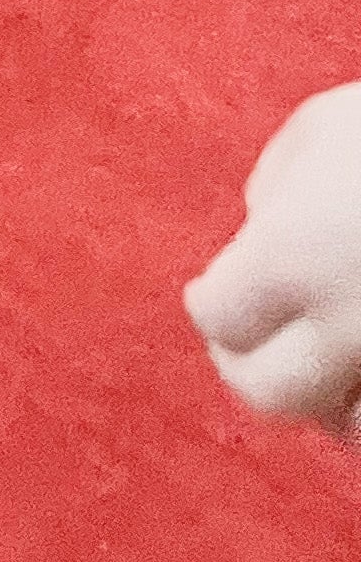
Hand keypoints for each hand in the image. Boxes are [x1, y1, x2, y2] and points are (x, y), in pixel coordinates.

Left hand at [186, 80, 360, 433]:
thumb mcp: (331, 127)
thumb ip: (280, 186)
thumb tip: (263, 228)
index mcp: (297, 259)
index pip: (220, 319)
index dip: (213, 305)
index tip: (214, 293)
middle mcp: (351, 332)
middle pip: (270, 394)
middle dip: (252, 366)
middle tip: (250, 343)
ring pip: (352, 433)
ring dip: (335, 403)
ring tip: (333, 364)